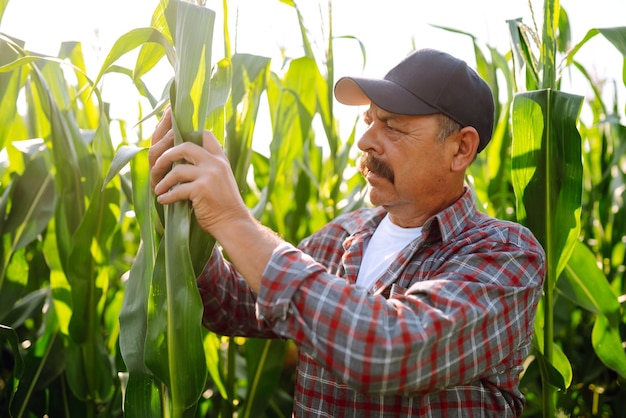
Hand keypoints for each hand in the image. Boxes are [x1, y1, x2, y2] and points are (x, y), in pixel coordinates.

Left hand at [149, 108, 248, 235]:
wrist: (233, 223)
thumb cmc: (224, 205)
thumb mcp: (221, 179)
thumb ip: (209, 167)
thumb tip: (184, 160)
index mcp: (220, 159)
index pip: (205, 135)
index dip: (187, 135)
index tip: (173, 143)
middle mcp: (215, 163)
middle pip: (185, 146)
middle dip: (166, 155)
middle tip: (157, 166)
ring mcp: (209, 175)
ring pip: (177, 169)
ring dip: (163, 180)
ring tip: (158, 188)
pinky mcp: (201, 189)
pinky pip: (176, 190)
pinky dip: (167, 196)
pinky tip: (163, 200)